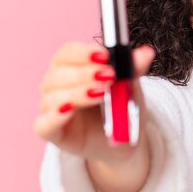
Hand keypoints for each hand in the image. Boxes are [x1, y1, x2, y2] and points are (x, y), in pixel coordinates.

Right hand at [34, 41, 155, 163]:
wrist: (123, 139)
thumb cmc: (120, 106)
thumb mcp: (130, 85)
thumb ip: (133, 69)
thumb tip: (147, 52)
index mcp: (71, 66)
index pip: (67, 53)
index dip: (83, 53)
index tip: (105, 56)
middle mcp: (56, 85)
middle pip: (58, 73)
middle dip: (84, 73)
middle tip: (109, 76)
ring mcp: (51, 108)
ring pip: (53, 96)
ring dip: (78, 93)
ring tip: (102, 93)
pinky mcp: (52, 132)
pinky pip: (44, 123)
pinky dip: (55, 116)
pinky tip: (70, 109)